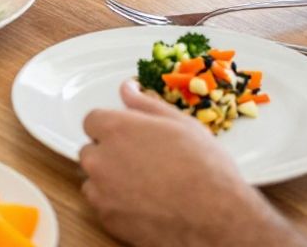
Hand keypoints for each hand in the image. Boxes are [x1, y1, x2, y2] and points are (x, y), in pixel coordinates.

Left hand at [80, 81, 298, 245]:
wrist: (216, 216)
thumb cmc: (204, 168)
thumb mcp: (181, 124)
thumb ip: (145, 104)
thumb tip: (128, 88)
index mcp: (116, 129)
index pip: (92, 120)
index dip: (112, 127)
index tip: (128, 135)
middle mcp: (100, 158)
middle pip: (91, 150)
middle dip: (110, 153)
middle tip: (142, 162)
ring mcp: (101, 190)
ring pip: (94, 179)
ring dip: (110, 180)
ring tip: (145, 185)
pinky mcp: (107, 218)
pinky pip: (101, 205)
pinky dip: (115, 204)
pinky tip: (142, 204)